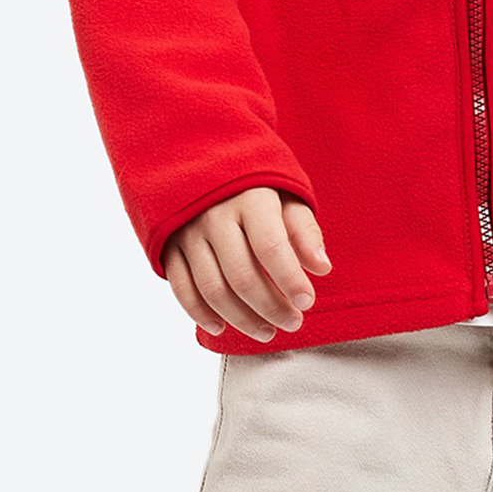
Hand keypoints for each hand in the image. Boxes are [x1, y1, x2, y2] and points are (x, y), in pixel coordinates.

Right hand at [161, 187, 331, 342]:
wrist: (202, 160)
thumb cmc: (255, 183)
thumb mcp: (287, 193)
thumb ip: (304, 230)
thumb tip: (322, 268)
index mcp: (250, 197)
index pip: (270, 247)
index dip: (290, 279)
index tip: (307, 302)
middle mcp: (215, 214)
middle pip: (242, 275)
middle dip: (271, 307)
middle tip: (293, 322)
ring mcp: (188, 231)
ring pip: (213, 289)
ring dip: (242, 318)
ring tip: (267, 331)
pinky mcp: (169, 245)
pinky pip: (182, 288)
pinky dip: (201, 314)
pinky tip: (223, 327)